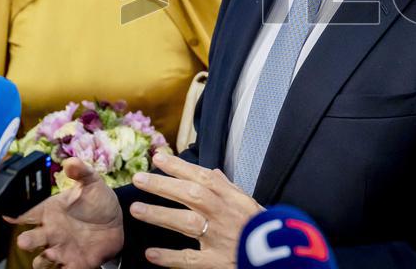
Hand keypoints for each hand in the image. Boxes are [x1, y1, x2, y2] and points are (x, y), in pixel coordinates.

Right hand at [9, 158, 123, 268]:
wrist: (119, 221)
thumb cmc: (98, 201)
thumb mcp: (91, 182)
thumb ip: (80, 171)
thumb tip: (70, 162)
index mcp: (49, 211)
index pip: (25, 213)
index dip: (14, 215)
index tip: (8, 216)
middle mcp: (50, 232)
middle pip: (29, 240)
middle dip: (26, 241)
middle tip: (26, 241)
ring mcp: (60, 250)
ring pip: (41, 261)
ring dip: (44, 259)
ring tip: (53, 253)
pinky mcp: (74, 264)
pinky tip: (67, 266)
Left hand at [129, 151, 262, 267]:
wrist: (279, 255)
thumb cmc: (260, 227)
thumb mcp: (248, 201)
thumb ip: (228, 187)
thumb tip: (212, 172)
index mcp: (229, 197)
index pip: (200, 176)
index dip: (178, 166)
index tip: (158, 157)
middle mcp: (222, 214)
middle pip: (189, 194)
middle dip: (162, 185)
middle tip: (139, 178)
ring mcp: (218, 237)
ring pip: (185, 223)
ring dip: (160, 215)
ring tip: (136, 209)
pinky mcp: (216, 261)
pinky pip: (190, 259)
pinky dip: (170, 258)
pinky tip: (151, 254)